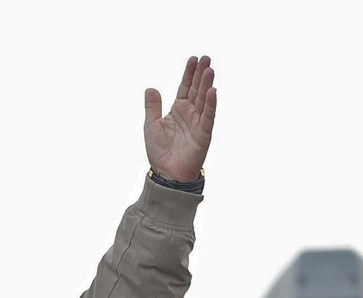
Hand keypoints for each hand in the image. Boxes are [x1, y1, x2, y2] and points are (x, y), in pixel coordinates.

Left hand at [143, 56, 215, 181]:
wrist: (166, 174)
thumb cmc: (159, 152)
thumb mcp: (151, 126)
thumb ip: (152, 107)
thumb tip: (150, 88)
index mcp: (178, 110)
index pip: (185, 88)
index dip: (189, 74)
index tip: (193, 59)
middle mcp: (190, 114)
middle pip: (197, 90)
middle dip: (201, 74)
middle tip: (206, 58)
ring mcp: (198, 123)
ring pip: (204, 100)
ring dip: (207, 85)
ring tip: (209, 69)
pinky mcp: (204, 134)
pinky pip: (208, 117)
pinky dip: (210, 104)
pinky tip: (212, 91)